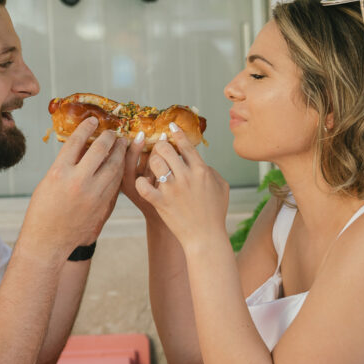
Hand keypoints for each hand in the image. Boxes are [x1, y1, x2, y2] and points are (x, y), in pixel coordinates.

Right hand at [22, 117, 127, 257]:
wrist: (48, 241)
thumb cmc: (43, 210)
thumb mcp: (48, 182)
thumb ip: (66, 165)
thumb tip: (84, 147)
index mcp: (59, 172)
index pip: (77, 141)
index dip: (87, 127)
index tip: (93, 120)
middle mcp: (77, 181)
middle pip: (100, 150)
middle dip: (109, 137)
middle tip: (112, 132)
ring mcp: (93, 195)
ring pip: (114, 166)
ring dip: (120, 153)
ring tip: (122, 144)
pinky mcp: (103, 207)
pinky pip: (116, 184)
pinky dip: (119, 171)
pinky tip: (121, 165)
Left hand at [135, 124, 228, 249]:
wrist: (206, 237)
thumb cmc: (215, 213)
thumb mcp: (221, 187)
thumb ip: (211, 171)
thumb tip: (200, 162)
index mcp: (201, 170)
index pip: (186, 145)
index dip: (176, 133)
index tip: (170, 126)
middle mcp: (186, 177)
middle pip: (166, 149)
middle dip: (160, 146)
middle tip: (160, 150)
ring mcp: (172, 189)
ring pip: (154, 163)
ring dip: (151, 162)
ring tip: (154, 167)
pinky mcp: (161, 202)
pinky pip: (145, 186)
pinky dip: (142, 182)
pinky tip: (144, 182)